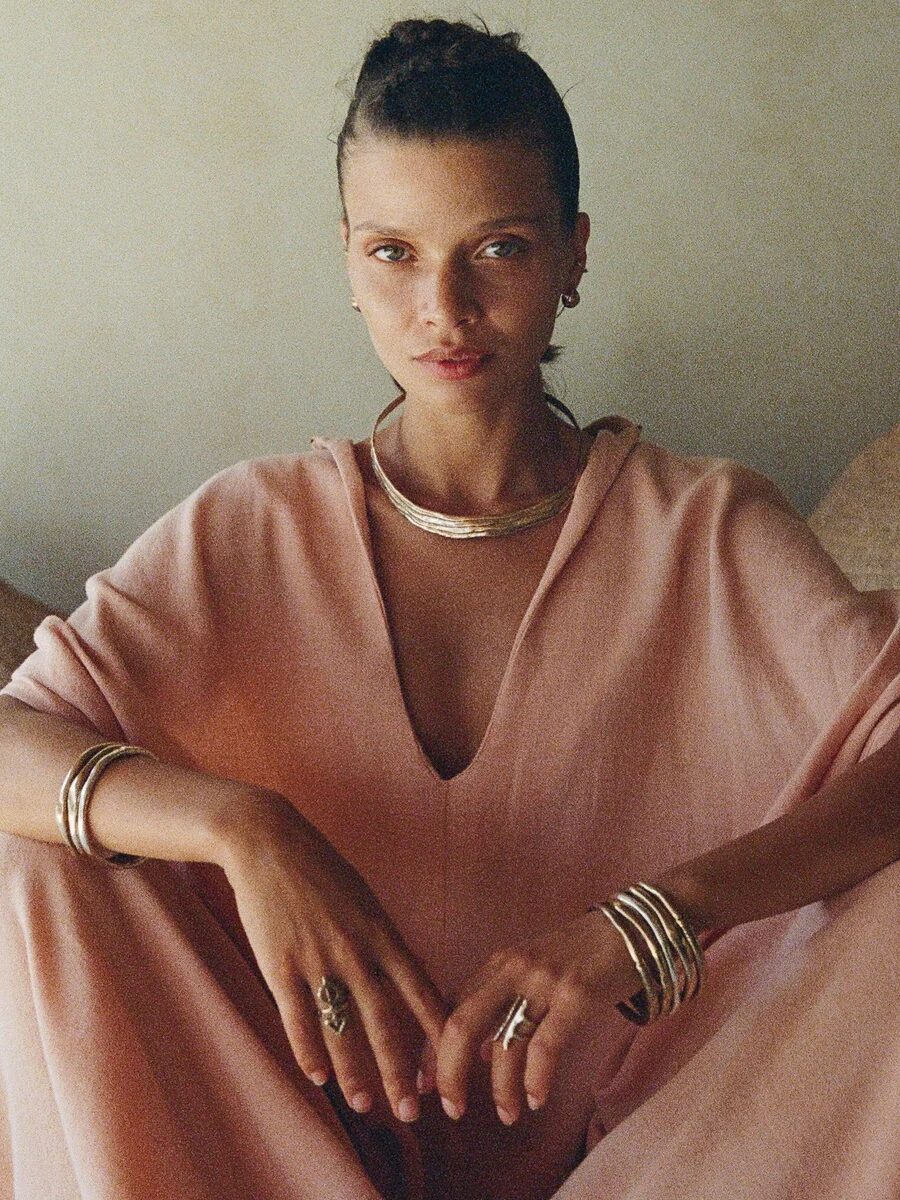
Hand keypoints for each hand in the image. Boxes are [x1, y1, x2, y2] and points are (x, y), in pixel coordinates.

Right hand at [217, 790, 448, 1125]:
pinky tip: (318, 1078)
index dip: (438, 1033)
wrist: (270, 842)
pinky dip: (309, 1050)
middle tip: (412, 1112)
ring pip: (342, 1027)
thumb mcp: (366, 901)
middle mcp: (357, 951)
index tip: (454, 1065)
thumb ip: (388, 942)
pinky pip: (298, 1017)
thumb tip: (416, 975)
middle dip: (401, 1071)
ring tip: (366, 1105)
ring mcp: (318, 959)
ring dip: (355, 1072)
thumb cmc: (322, 872)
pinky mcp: (281, 963)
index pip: (421, 992)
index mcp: (383, 934)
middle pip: (385, 1021)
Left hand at [420, 911, 641, 1124]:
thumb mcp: (534, 971)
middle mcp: (513, 969)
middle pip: (460, 1025)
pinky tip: (537, 1100)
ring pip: (503, 1044)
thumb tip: (478, 1054)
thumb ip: (503, 1004)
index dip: (431, 1050)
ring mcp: (544, 981)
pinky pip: (545, 1048)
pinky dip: (536, 1081)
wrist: (637, 930)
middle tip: (452, 1110)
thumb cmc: (584, 956)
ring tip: (508, 1115)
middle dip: (449, 1073)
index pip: (449, 1008)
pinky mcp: (576, 995)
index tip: (424, 1086)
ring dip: (501, 1089)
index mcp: (498, 963)